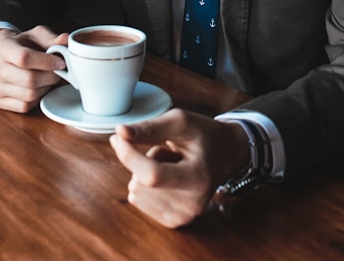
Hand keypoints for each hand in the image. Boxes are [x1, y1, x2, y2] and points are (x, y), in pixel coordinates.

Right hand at [0, 25, 67, 112]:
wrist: (6, 56)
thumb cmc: (25, 45)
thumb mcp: (37, 36)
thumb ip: (52, 38)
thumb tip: (66, 40)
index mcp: (4, 48)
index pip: (25, 58)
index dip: (48, 62)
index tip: (62, 62)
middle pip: (30, 79)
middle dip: (51, 76)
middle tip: (57, 71)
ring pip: (30, 94)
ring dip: (45, 87)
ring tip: (46, 78)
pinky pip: (26, 105)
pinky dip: (37, 98)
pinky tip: (38, 88)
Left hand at [110, 108, 249, 227]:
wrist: (226, 153)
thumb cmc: (204, 135)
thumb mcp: (181, 122)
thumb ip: (150, 128)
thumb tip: (120, 133)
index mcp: (198, 178)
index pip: (152, 175)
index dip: (129, 156)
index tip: (118, 138)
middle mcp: (192, 204)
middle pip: (140, 183)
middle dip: (146, 160)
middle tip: (171, 153)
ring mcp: (183, 216)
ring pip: (136, 191)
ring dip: (146, 172)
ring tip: (172, 164)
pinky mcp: (174, 221)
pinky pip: (138, 200)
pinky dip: (147, 185)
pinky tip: (169, 177)